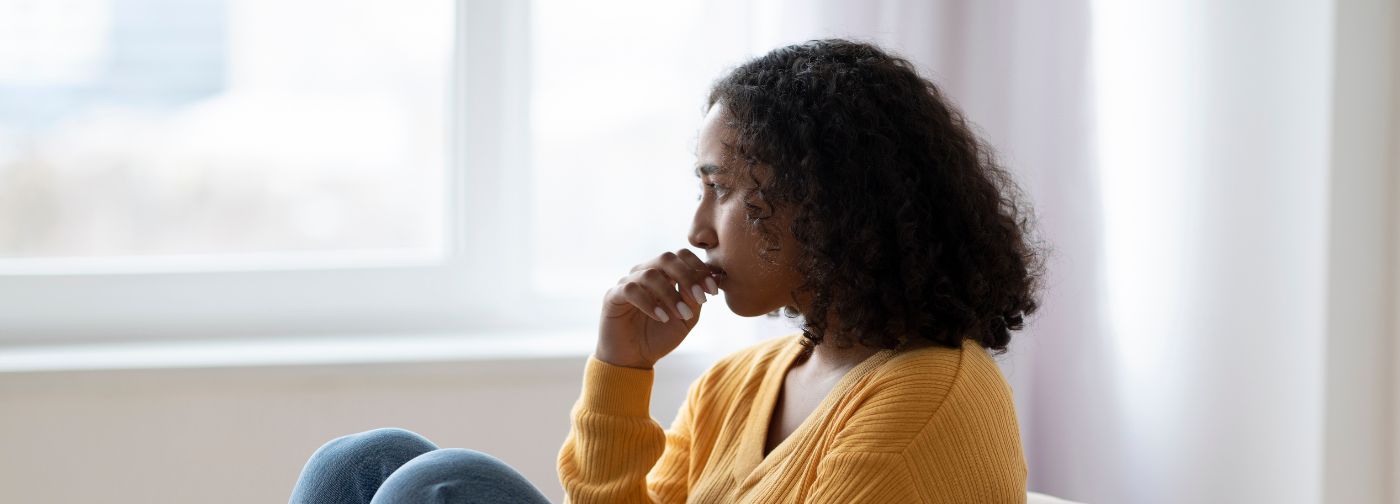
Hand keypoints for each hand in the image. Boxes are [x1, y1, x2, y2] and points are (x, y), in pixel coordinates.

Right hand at [596, 248, 721, 368]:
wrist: (634, 360)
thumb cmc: (660, 337)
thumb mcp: (686, 319)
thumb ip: (694, 298)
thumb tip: (710, 277)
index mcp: (664, 275)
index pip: (681, 256)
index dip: (699, 269)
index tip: (713, 291)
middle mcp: (645, 273)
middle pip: (666, 258)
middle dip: (687, 276)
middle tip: (700, 298)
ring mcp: (627, 283)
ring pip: (650, 274)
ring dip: (670, 295)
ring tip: (681, 315)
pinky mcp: (613, 296)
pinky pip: (631, 290)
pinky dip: (650, 303)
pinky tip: (662, 318)